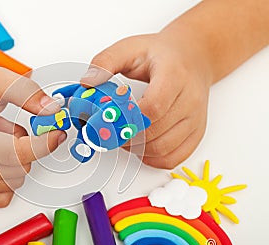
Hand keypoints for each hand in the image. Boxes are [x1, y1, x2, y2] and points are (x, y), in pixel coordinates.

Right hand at [0, 67, 65, 206]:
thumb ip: (27, 93)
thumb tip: (52, 111)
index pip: (18, 153)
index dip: (44, 143)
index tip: (57, 133)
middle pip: (20, 168)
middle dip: (24, 147)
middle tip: (5, 126)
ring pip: (15, 181)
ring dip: (15, 160)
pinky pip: (4, 195)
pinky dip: (8, 176)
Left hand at [81, 33, 212, 168]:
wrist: (193, 57)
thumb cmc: (161, 54)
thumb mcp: (130, 48)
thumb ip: (106, 62)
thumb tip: (87, 82)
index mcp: (174, 75)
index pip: (153, 106)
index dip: (127, 118)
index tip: (108, 118)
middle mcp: (190, 99)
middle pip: (156, 131)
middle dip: (126, 135)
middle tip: (109, 130)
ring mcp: (195, 119)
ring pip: (164, 148)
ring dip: (137, 148)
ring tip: (123, 136)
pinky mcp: (196, 132)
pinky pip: (174, 157)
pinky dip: (152, 158)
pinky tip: (141, 146)